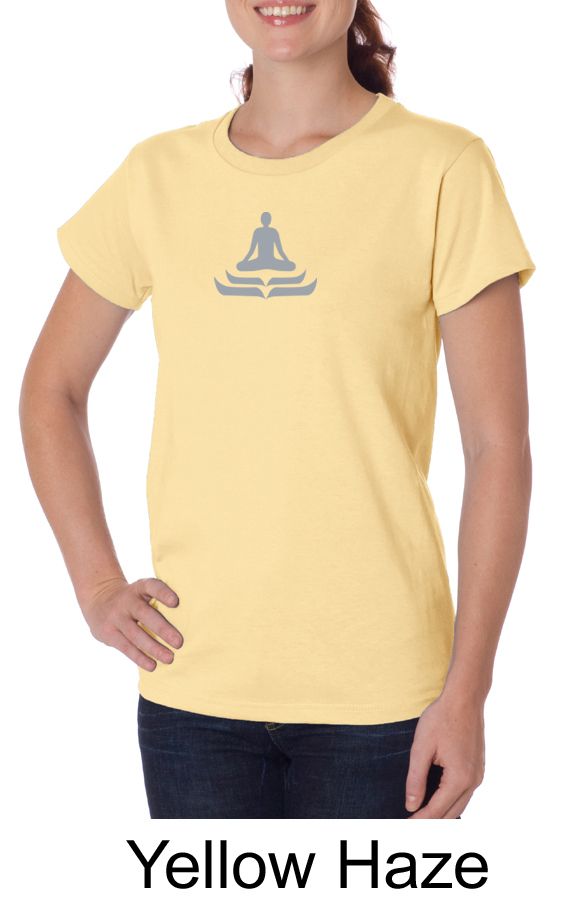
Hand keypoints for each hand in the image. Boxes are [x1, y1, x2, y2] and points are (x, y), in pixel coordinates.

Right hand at [81, 577, 182, 670]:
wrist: (98, 598)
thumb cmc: (132, 599)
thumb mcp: (140, 591)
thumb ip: (156, 601)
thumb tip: (186, 619)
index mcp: (139, 588)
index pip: (152, 587)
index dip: (163, 593)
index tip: (176, 602)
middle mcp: (126, 601)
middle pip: (145, 615)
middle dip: (162, 629)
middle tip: (179, 643)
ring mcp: (116, 617)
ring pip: (136, 635)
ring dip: (154, 648)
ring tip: (170, 658)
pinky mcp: (108, 633)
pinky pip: (126, 647)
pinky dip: (140, 657)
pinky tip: (153, 665)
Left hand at [405, 693, 484, 817]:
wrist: (464, 699)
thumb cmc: (441, 719)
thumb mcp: (421, 748)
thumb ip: (416, 779)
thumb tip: (411, 805)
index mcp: (459, 778)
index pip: (436, 810)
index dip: (419, 820)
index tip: (404, 825)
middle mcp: (473, 781)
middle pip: (451, 814)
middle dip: (431, 822)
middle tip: (410, 825)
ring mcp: (478, 775)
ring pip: (460, 806)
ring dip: (442, 813)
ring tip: (421, 815)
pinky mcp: (478, 768)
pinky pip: (464, 794)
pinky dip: (450, 801)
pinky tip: (436, 799)